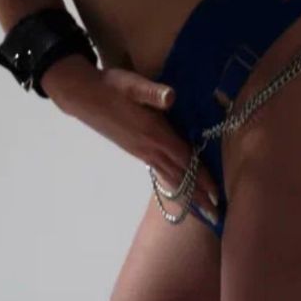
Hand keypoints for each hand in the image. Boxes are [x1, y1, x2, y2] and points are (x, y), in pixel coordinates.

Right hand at [39, 53, 221, 223]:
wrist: (82, 95)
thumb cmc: (110, 86)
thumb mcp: (131, 84)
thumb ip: (152, 92)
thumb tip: (171, 96)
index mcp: (155, 133)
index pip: (186, 160)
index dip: (203, 178)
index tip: (218, 197)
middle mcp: (149, 148)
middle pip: (180, 177)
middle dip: (199, 197)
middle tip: (217, 217)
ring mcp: (141, 151)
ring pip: (169, 177)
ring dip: (187, 194)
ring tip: (203, 208)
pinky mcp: (134, 149)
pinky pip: (160, 171)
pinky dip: (173, 182)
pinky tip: (178, 184)